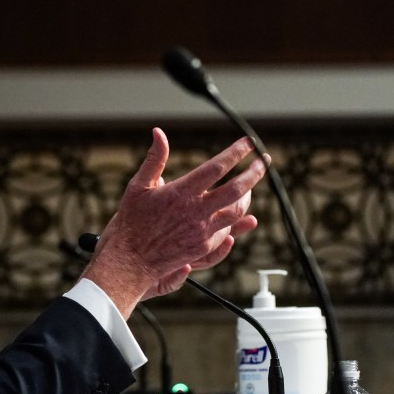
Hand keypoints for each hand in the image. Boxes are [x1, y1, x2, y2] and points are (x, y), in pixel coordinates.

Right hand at [81, 128, 266, 316]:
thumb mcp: (139, 185)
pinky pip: (226, 233)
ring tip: (250, 187)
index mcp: (181, 193)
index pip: (217, 167)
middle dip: (255, 173)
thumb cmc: (131, 221)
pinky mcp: (202, 248)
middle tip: (264, 161)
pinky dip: (233, 221)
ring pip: (236, 212)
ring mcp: (202, 232)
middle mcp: (196, 212)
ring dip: (247, 197)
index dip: (236, 153)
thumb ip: (154, 158)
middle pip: (237, 190)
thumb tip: (158, 133)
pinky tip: (234, 215)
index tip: (248, 143)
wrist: (129, 260)